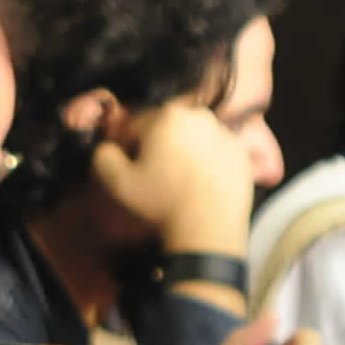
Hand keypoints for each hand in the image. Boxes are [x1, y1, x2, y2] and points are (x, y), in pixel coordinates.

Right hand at [89, 101, 257, 256]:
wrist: (209, 227)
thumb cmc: (161, 201)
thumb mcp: (118, 182)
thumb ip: (103, 156)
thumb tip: (107, 148)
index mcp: (167, 116)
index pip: (135, 125)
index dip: (125, 146)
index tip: (125, 166)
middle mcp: (199, 116)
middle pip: (166, 128)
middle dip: (156, 146)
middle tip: (152, 174)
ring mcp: (225, 133)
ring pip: (192, 138)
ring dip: (182, 151)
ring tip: (178, 180)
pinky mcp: (241, 153)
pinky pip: (215, 151)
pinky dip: (207, 161)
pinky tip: (200, 184)